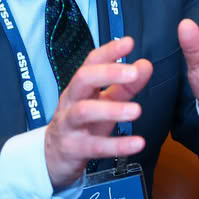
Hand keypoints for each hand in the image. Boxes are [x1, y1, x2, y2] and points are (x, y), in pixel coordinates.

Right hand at [43, 36, 152, 188]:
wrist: (54, 156)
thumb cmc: (83, 124)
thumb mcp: (104, 102)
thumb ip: (126, 85)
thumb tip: (145, 65)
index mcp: (81, 87)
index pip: (91, 62)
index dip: (109, 51)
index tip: (128, 42)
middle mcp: (72, 101)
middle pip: (83, 79)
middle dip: (108, 73)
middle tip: (133, 72)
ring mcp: (70, 125)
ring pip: (84, 112)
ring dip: (112, 109)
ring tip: (136, 110)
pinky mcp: (74, 148)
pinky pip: (95, 147)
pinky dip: (117, 145)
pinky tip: (136, 143)